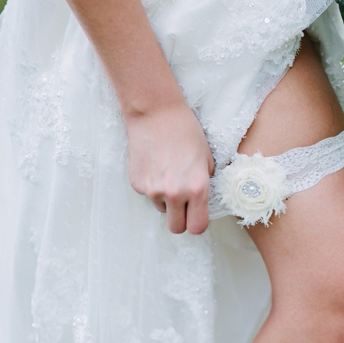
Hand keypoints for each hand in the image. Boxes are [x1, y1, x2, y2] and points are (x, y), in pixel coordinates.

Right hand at [125, 103, 213, 234]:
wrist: (156, 114)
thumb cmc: (186, 132)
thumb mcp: (207, 160)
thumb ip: (205, 184)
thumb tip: (201, 201)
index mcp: (197, 189)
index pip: (198, 227)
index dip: (197, 224)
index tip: (196, 217)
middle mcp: (174, 194)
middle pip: (176, 228)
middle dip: (181, 220)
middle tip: (183, 206)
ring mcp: (152, 190)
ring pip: (162, 209)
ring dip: (166, 201)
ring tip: (169, 175)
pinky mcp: (136, 183)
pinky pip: (148, 195)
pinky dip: (152, 187)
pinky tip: (156, 166)